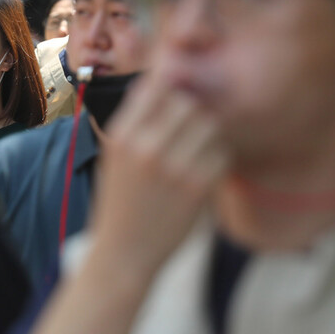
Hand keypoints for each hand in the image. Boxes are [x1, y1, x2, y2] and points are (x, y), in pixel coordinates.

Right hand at [90, 72, 228, 278]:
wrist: (123, 254)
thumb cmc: (120, 203)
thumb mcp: (113, 159)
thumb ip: (135, 122)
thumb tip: (160, 78)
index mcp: (120, 135)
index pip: (155, 86)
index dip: (171, 88)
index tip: (177, 99)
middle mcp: (144, 146)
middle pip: (188, 103)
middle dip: (193, 115)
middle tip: (190, 134)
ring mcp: (172, 166)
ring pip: (209, 125)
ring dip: (208, 136)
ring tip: (196, 154)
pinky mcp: (197, 186)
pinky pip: (220, 154)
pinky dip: (216, 162)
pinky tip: (202, 176)